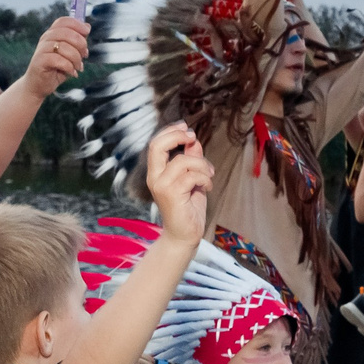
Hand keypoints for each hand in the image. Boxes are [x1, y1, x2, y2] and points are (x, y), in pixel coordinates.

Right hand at [24, 16, 88, 92]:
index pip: (64, 21)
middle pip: (66, 33)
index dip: (77, 24)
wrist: (38, 86)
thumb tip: (87, 27)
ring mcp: (42, 49)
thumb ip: (77, 41)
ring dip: (76, 58)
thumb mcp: (69, 53)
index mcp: (52, 34)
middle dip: (80, 44)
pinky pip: (59, 60)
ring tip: (78, 67)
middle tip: (84, 55)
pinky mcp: (40, 61)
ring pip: (64, 47)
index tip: (87, 32)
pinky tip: (72, 73)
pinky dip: (69, 67)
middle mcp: (46, 39)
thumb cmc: (55, 69)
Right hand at [140, 121, 212, 238]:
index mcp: (156, 172)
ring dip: (201, 165)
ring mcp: (161, 186)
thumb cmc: (188, 208)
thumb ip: (191, 160)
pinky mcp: (171, 195)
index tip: (186, 128)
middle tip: (193, 137)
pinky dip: (204, 178)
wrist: (185, 235)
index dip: (170, 132)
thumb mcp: (192, 179)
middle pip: (157, 146)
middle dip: (177, 136)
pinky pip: (191, 176)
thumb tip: (193, 141)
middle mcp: (154, 178)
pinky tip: (208, 187)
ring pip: (182, 161)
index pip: (156, 144)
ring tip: (209, 175)